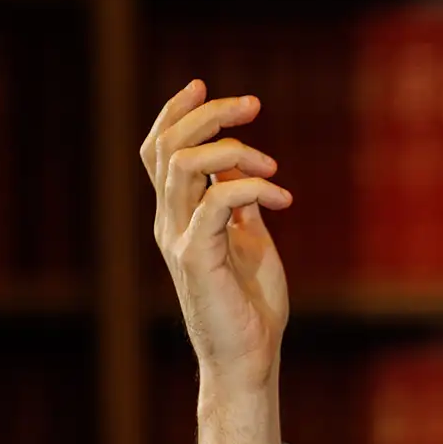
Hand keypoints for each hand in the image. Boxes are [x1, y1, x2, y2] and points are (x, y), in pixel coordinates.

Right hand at [139, 78, 292, 398]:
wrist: (249, 357)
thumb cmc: (251, 305)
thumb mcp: (250, 240)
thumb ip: (240, 203)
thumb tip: (244, 166)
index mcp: (179, 215)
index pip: (159, 150)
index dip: (174, 113)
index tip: (204, 86)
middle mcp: (169, 222)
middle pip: (167, 147)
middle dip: (209, 115)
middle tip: (253, 104)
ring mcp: (178, 239)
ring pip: (182, 166)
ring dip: (232, 150)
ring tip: (274, 163)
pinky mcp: (196, 259)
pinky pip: (214, 203)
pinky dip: (251, 188)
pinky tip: (283, 198)